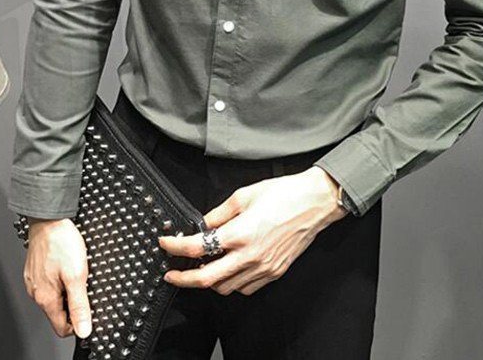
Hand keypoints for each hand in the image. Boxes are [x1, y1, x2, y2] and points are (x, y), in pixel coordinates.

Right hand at [22, 217, 91, 338]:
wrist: (49, 219)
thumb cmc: (62, 242)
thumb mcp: (78, 275)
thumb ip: (80, 304)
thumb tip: (83, 329)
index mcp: (45, 298)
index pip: (60, 328)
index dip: (77, 324)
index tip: (88, 313)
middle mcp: (36, 292)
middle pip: (57, 313)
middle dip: (73, 304)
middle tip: (84, 286)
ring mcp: (34, 281)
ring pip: (54, 297)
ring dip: (67, 291)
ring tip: (76, 272)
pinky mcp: (35, 270)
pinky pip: (49, 284)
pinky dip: (60, 279)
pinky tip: (67, 266)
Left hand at [158, 166, 346, 295]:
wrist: (315, 202)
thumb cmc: (285, 194)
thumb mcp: (245, 194)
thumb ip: (219, 213)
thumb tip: (202, 224)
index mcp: (240, 232)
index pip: (197, 247)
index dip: (175, 247)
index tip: (166, 244)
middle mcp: (250, 255)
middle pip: (206, 279)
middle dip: (183, 279)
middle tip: (172, 274)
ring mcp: (263, 267)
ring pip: (225, 287)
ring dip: (209, 281)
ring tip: (203, 268)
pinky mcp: (274, 272)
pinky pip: (246, 288)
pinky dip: (232, 283)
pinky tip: (230, 269)